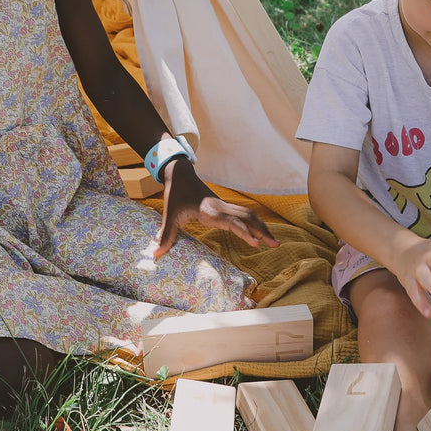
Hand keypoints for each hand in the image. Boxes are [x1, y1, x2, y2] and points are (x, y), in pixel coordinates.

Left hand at [154, 159, 278, 257]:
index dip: (244, 232)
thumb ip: (165, 235)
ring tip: (274, 242)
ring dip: (262, 227)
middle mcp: (221, 207)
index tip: (255, 243)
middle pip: (248, 218)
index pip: (231, 222)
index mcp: (209, 211)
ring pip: (250, 215)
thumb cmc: (176, 195)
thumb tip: (155, 254)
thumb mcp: (169, 215)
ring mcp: (225, 206)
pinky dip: (256, 223)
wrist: (181, 175)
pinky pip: (245, 214)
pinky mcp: (225, 207)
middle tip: (275, 245)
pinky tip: (261, 232)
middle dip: (262, 231)